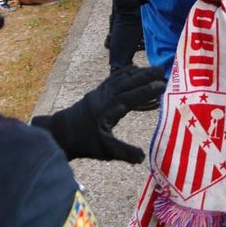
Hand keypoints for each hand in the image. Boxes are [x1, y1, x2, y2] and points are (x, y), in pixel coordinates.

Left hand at [32, 65, 165, 162]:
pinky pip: (114, 77)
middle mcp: (106, 96)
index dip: (147, 91)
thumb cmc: (84, 142)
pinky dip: (126, 71)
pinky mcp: (98, 91)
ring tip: (154, 69)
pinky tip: (134, 68)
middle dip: (147, 76)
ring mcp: (101, 92)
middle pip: (129, 82)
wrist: (62, 132)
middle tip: (164, 71)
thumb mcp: (104, 150)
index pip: (132, 97)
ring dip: (139, 72)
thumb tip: (142, 158)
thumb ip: (123, 152)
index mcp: (110, 109)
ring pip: (122, 78)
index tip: (162, 85)